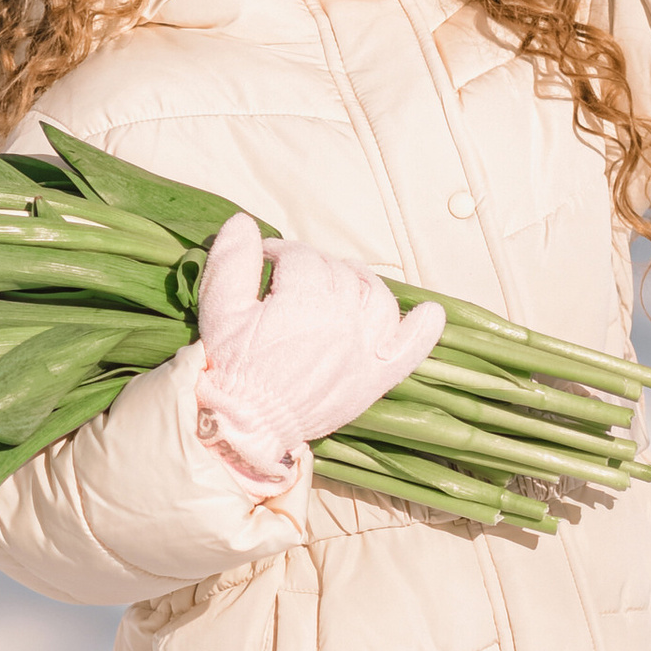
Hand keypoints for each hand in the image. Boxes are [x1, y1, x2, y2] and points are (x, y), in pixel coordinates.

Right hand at [195, 213, 444, 488]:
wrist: (247, 428)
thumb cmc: (231, 369)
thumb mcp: (220, 311)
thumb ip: (231, 263)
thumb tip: (243, 222)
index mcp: (305, 301)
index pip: (301, 257)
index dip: (280, 252)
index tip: (264, 259)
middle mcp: (343, 320)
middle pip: (337, 273)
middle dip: (313, 266)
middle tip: (290, 276)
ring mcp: (364, 350)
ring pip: (376, 297)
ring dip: (360, 282)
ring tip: (339, 281)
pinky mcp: (374, 379)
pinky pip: (409, 350)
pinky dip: (423, 330)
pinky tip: (430, 313)